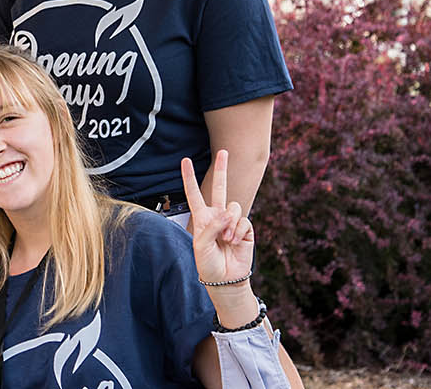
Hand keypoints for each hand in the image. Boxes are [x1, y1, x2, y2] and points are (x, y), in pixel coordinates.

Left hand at [182, 150, 254, 287]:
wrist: (225, 279)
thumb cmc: (208, 263)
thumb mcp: (201, 245)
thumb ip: (211, 226)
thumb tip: (226, 213)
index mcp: (201, 217)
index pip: (194, 193)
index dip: (189, 177)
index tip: (185, 160)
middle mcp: (217, 215)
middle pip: (220, 187)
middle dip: (222, 169)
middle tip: (224, 151)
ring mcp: (232, 221)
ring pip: (233, 207)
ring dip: (229, 223)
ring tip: (226, 239)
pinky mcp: (245, 228)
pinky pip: (243, 220)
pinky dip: (238, 231)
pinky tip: (234, 242)